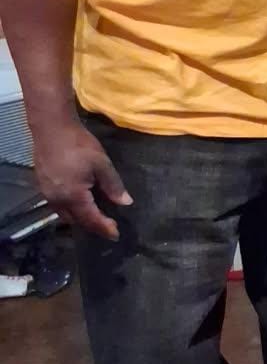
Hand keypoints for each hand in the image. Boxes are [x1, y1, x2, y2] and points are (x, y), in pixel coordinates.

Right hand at [31, 117, 131, 240]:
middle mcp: (58, 200)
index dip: (104, 228)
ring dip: (80, 219)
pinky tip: (79, 203)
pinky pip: (58, 206)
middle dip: (92, 226)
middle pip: (76, 221)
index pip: (91, 220)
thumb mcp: (101, 164)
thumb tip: (126, 202)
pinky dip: (70, 209)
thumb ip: (113, 185)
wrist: (51, 128)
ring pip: (65, 215)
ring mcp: (48, 194)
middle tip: (107, 227)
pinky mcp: (43, 186)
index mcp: (74, 197)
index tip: (116, 235)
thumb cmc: (79, 145)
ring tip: (94, 217)